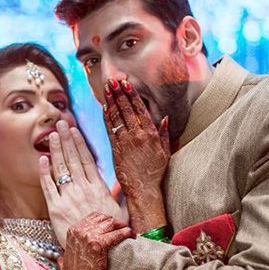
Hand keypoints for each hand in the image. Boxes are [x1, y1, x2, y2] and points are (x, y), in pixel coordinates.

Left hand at [39, 120, 126, 246]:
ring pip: (61, 169)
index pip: (88, 160)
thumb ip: (120, 196)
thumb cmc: (113, 235)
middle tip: (60, 123)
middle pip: (73, 159)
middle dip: (66, 139)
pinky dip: (45, 172)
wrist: (99, 252)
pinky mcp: (56, 209)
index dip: (79, 143)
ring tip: (51, 135)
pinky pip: (48, 187)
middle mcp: (83, 189)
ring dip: (56, 150)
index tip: (74, 130)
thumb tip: (122, 184)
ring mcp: (69, 198)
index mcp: (99, 188)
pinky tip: (43, 159)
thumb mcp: (123, 213)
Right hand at [56, 212, 132, 269]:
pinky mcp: (99, 245)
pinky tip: (132, 235)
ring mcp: (89, 236)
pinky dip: (127, 233)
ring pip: (112, 223)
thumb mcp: (69, 253)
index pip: (94, 216)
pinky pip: (117, 234)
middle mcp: (80, 230)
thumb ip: (74, 244)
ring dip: (123, 226)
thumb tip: (73, 246)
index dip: (107, 219)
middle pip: (104, 218)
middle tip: (124, 228)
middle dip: (116, 222)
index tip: (114, 225)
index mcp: (73, 230)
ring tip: (130, 232)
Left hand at [103, 78, 169, 232]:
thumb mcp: (165, 151)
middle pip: (127, 110)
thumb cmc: (155, 171)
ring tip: (106, 88)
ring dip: (111, 101)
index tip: (126, 83)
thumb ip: (163, 133)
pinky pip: (109, 130)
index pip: (140, 109)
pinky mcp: (115, 149)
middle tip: (112, 80)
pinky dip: (106, 118)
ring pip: (117, 117)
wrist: (143, 189)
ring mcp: (125, 142)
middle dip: (119, 94)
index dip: (132, 95)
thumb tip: (164, 117)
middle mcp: (137, 135)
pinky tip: (103, 107)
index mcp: (150, 134)